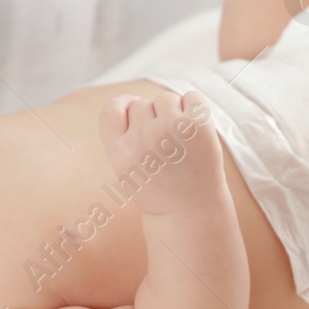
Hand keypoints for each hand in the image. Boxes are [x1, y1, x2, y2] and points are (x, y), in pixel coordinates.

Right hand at [98, 91, 224, 215]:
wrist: (191, 211)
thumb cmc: (157, 187)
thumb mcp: (125, 168)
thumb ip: (122, 136)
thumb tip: (133, 98)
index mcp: (120, 151)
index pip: (111, 111)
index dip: (121, 105)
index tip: (132, 110)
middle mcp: (142, 139)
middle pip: (141, 104)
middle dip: (152, 118)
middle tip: (165, 147)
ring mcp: (170, 129)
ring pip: (165, 99)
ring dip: (174, 112)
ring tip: (181, 141)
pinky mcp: (197, 125)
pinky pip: (192, 97)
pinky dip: (195, 108)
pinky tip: (196, 131)